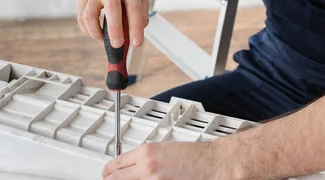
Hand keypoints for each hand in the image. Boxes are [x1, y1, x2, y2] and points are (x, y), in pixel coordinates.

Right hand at [77, 0, 148, 47]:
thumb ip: (142, 10)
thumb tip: (138, 30)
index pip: (134, 8)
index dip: (136, 28)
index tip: (136, 43)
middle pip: (112, 8)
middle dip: (115, 29)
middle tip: (118, 45)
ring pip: (90, 14)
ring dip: (96, 32)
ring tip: (103, 40)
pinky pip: (80, 16)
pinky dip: (86, 29)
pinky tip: (95, 33)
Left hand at [101, 141, 238, 179]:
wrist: (215, 163)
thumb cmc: (197, 155)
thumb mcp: (166, 149)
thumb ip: (146, 157)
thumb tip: (133, 165)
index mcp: (147, 152)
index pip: (115, 164)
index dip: (108, 171)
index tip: (107, 173)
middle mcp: (147, 168)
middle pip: (113, 179)